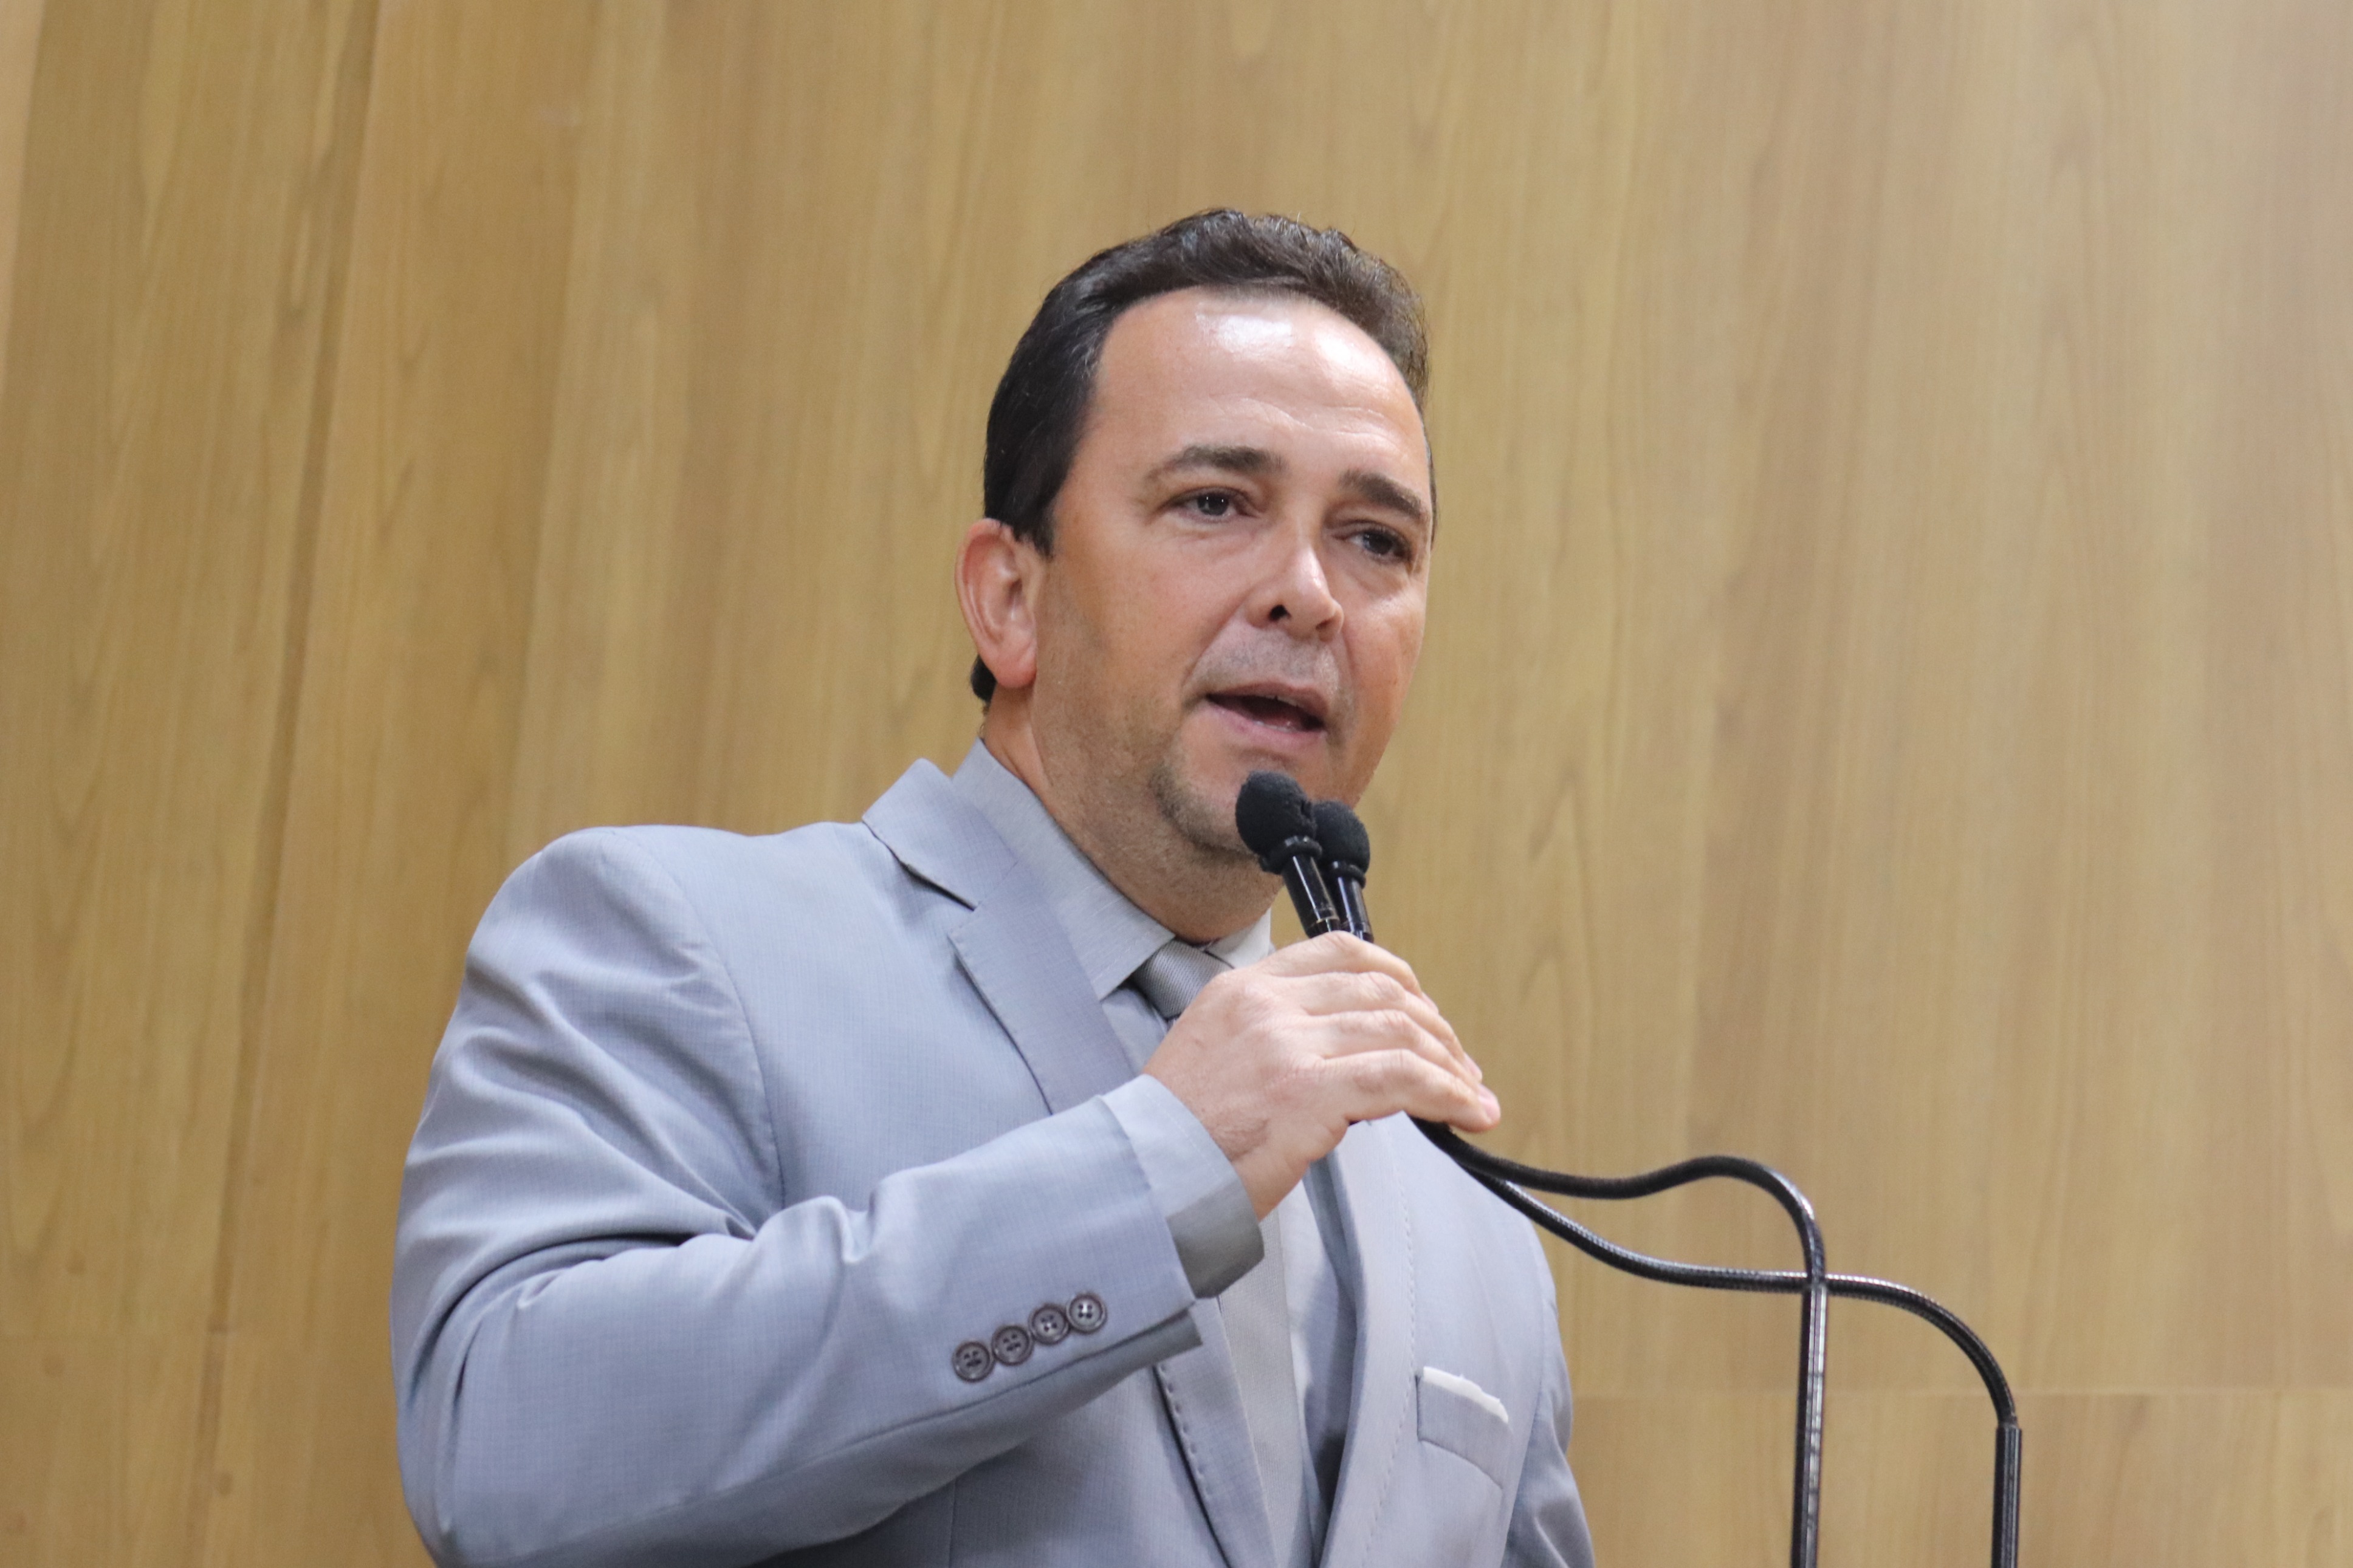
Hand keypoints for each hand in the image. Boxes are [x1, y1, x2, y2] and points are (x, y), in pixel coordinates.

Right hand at [1142, 932, 1499, 1216]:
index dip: (1398, 977)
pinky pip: (1401, 1080)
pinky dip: (1446, 1094)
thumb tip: (1354, 1056)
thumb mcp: (1217, 1055)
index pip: (1341, 952)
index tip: (1423, 1011)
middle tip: (1458, 1066)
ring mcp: (1286, 1043)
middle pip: (1382, 990)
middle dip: (1435, 1029)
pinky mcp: (1306, 1091)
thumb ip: (1278, 1037)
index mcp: (1243, 988)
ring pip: (1399, 1032)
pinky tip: (1467, 1113)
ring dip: (1450, 1066)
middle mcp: (1266, 1003)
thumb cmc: (1178, 1136)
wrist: (1142, 1177)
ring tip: (1470, 1096)